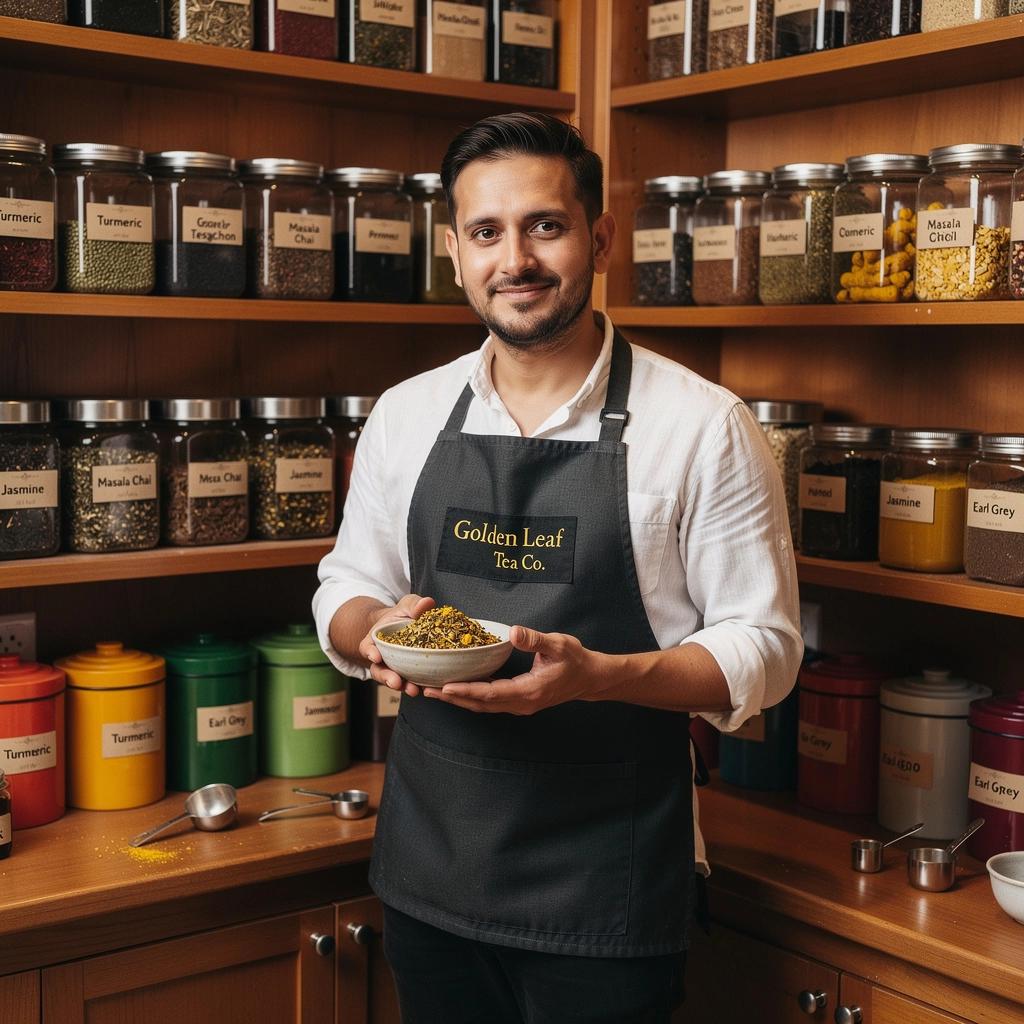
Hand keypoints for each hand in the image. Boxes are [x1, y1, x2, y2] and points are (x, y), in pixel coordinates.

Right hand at [359, 594, 435, 697]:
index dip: (369, 652)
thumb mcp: (407, 605)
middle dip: (386, 677)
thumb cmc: (405, 614)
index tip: (375, 656)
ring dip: (402, 686)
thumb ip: (414, 604)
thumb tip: (426, 603)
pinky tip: (425, 689)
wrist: (410, 627)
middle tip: (395, 682)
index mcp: (375, 639)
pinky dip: (416, 687)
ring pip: (393, 681)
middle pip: (378, 670)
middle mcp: (381, 657)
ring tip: (412, 690)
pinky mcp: (409, 676)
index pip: (367, 647)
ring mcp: (394, 669)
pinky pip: (410, 683)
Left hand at [423, 626, 593, 714]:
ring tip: (433, 690)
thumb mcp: (559, 645)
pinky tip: (457, 687)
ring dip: (458, 699)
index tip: (445, 687)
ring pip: (482, 706)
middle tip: (426, 690)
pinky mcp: (518, 701)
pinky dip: (470, 696)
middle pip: (480, 704)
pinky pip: (489, 702)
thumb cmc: (576, 660)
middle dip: (452, 698)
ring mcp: (519, 705)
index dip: (466, 691)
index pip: (491, 694)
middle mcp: (521, 703)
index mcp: (529, 691)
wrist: (590, 678)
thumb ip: (535, 640)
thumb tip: (514, 632)